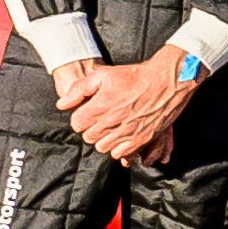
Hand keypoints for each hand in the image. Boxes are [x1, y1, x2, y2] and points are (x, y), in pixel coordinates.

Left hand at [54, 52, 189, 168]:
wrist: (166, 81)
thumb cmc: (134, 76)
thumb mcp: (103, 75)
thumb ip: (79, 89)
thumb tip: (61, 105)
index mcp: (101, 105)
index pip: (77, 124)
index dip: (80, 118)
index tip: (87, 113)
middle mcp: (113, 121)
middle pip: (88, 137)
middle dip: (91, 129)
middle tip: (99, 120)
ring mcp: (128, 132)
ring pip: (103, 147)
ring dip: (103, 139)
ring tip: (110, 128)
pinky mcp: (141, 139)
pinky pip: (121, 153)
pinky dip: (118, 148)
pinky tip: (121, 136)